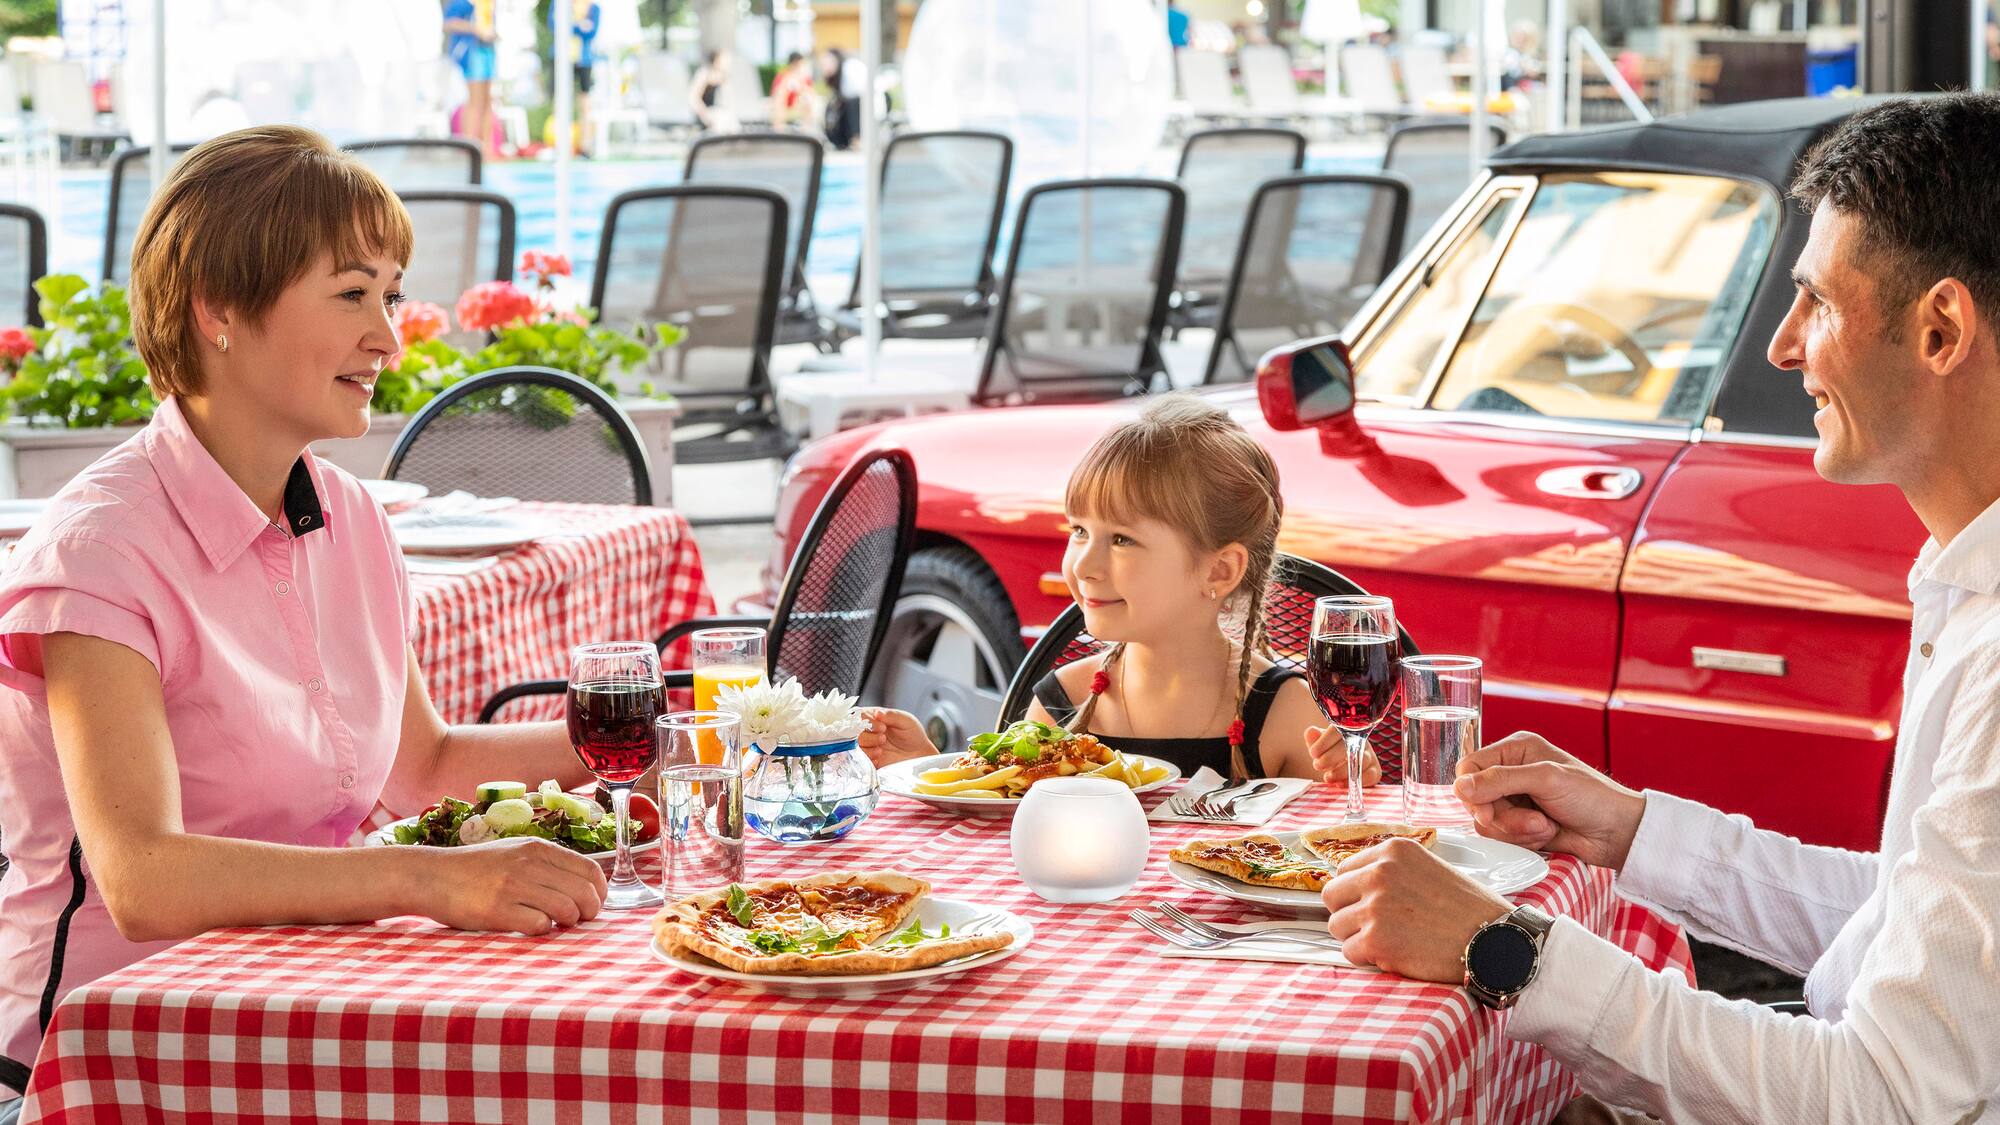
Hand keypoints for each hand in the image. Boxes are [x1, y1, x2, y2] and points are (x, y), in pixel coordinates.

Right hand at [426, 838, 606, 935]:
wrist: (430, 875)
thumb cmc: (475, 869)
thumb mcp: (515, 852)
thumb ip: (546, 865)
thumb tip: (584, 886)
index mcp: (539, 848)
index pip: (591, 870)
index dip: (600, 893)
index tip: (593, 905)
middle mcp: (530, 863)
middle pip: (585, 891)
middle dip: (589, 911)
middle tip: (578, 920)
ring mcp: (513, 885)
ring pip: (567, 908)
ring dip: (567, 922)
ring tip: (554, 924)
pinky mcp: (496, 909)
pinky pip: (539, 924)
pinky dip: (541, 929)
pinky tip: (529, 926)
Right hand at [858, 708, 937, 765]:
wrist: (919, 754)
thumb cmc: (912, 734)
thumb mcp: (905, 720)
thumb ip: (891, 715)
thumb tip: (877, 712)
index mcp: (873, 717)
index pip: (860, 716)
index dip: (869, 722)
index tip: (883, 728)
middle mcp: (867, 731)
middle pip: (854, 732)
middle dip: (869, 737)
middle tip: (883, 739)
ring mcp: (867, 746)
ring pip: (855, 746)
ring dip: (867, 749)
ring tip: (881, 750)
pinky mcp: (868, 759)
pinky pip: (860, 760)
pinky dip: (868, 760)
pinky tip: (879, 758)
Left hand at [1305, 725, 1381, 785]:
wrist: (1338, 765)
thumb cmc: (1327, 751)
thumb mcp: (1317, 744)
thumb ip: (1313, 738)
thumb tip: (1311, 732)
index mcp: (1346, 729)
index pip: (1338, 729)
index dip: (1324, 742)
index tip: (1313, 753)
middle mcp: (1360, 740)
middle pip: (1351, 745)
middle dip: (1331, 758)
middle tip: (1318, 765)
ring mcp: (1370, 755)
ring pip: (1361, 761)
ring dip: (1342, 771)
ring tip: (1328, 777)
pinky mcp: (1375, 771)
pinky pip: (1370, 775)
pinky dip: (1354, 781)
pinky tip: (1340, 783)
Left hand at [1322, 838, 1509, 981]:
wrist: (1496, 940)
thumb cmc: (1469, 908)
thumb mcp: (1429, 868)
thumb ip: (1393, 871)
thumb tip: (1356, 883)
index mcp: (1393, 851)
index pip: (1344, 869)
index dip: (1355, 892)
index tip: (1370, 904)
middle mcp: (1379, 873)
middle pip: (1331, 896)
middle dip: (1348, 913)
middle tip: (1375, 926)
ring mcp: (1375, 906)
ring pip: (1336, 926)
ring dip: (1357, 937)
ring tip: (1392, 941)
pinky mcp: (1376, 940)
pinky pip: (1349, 952)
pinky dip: (1368, 959)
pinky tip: (1395, 955)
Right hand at [1452, 732, 1646, 870]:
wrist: (1618, 833)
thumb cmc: (1593, 797)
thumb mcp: (1546, 779)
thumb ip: (1500, 780)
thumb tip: (1461, 787)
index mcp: (1516, 750)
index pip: (1470, 768)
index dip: (1473, 793)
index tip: (1488, 812)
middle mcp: (1512, 773)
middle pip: (1476, 800)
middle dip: (1504, 817)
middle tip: (1534, 821)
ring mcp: (1516, 801)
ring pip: (1488, 823)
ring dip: (1517, 831)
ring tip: (1546, 826)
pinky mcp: (1521, 826)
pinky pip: (1502, 838)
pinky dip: (1524, 841)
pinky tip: (1548, 834)